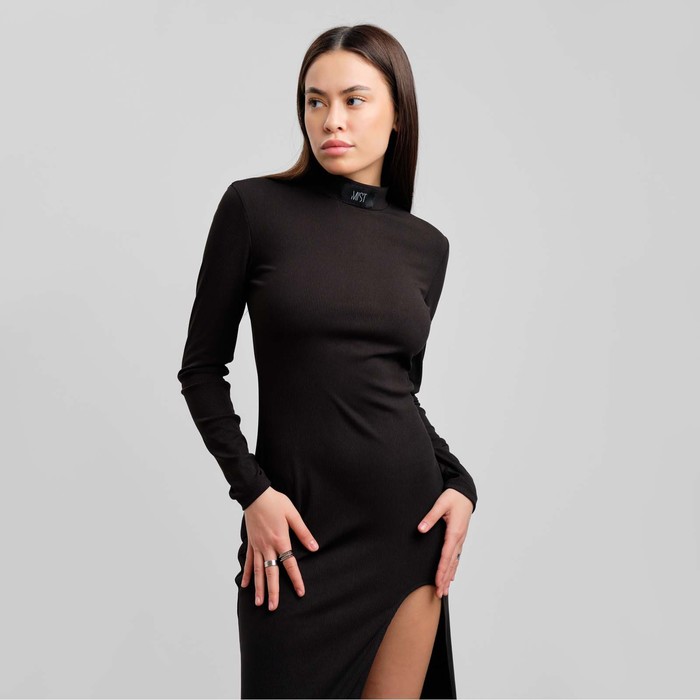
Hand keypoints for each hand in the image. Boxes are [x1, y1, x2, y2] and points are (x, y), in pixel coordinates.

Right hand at [241, 486, 319, 610]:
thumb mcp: (293, 514)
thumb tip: (314, 547)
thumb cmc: (275, 502)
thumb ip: (303, 532)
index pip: (290, 564)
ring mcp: (257, 546)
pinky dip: (247, 574)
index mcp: (280, 540)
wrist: (255, 494)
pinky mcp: (251, 543)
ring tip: (259, 603)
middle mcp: (267, 546)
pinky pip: (248, 561)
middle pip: (271, 573)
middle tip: (273, 608)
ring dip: (259, 588)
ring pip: (258, 571)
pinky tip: (245, 585)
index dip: (296, 579)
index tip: (300, 592)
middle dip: (272, 591)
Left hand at [417, 488, 472, 597]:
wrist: (465, 493)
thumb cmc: (454, 497)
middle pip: (451, 564)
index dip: (441, 570)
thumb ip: (430, 516)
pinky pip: (456, 557)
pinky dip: (453, 568)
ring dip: (449, 577)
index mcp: (454, 532)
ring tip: (444, 591)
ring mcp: (460, 540)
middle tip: (439, 594)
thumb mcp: (441, 503)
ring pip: (454, 562)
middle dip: (445, 579)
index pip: (446, 556)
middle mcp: (459, 539)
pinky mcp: (458, 538)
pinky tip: (451, 576)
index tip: (437, 582)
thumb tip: (420, 529)